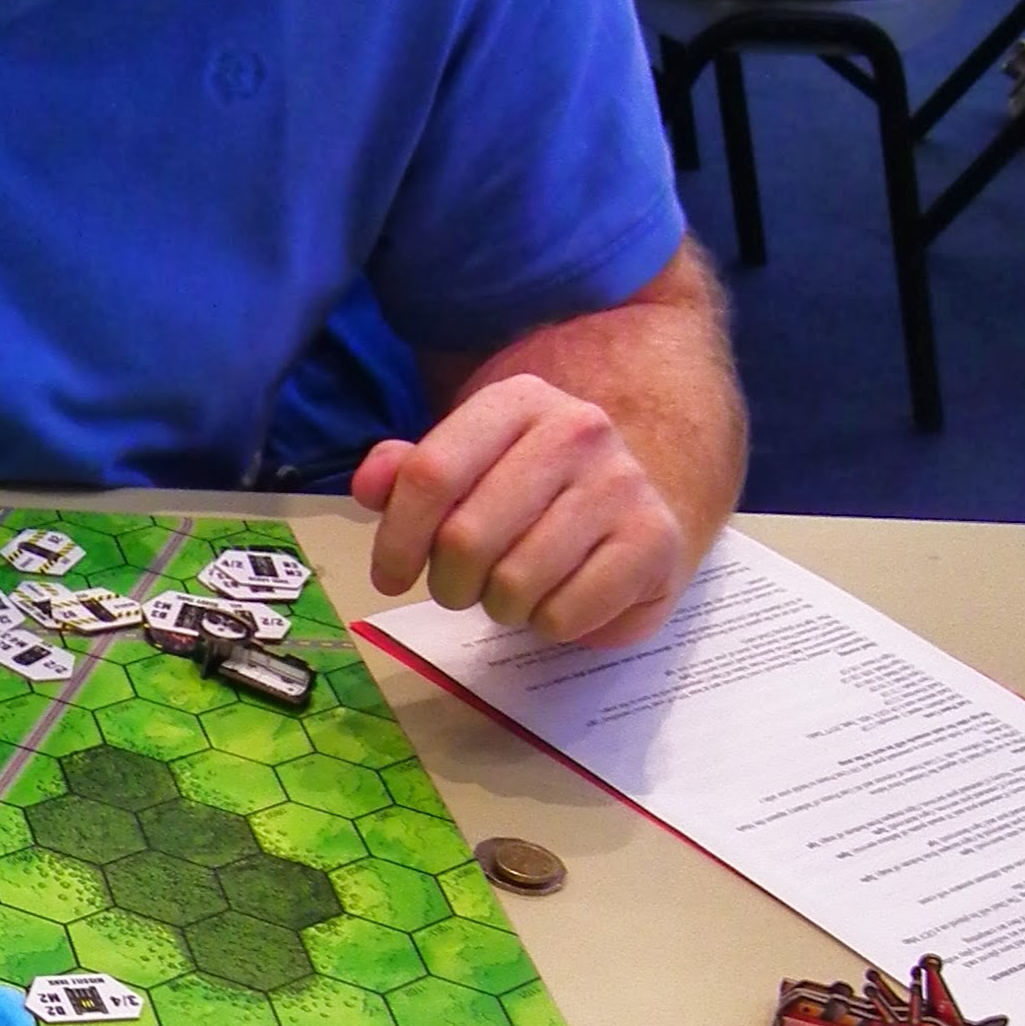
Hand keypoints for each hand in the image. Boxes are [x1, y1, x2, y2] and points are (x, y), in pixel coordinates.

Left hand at [351, 374, 696, 647]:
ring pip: (515, 583)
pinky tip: (559, 600)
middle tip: (461, 588)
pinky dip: (549, 625)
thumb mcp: (468, 469)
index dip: (397, 539)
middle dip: (449, 584)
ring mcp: (622, 483)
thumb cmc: (532, 494)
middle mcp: (576, 429)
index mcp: (517, 400)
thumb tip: (369, 485)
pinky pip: (566, 613)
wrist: (637, 506)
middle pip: (467, 538)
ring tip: (512, 591)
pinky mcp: (654, 541)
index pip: (431, 474)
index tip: (389, 578)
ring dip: (500, 607)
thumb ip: (410, 475)